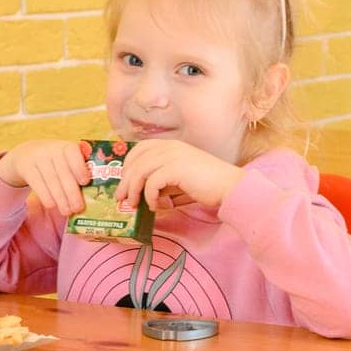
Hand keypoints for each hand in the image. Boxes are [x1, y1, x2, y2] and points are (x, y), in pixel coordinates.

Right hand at [0, 140, 92, 215]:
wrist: (27, 154)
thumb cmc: (55, 162)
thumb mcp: (66, 160)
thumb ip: (78, 171)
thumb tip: (90, 194)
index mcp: (66, 147)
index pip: (73, 152)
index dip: (79, 167)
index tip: (85, 182)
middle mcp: (52, 149)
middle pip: (63, 171)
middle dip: (71, 191)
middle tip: (78, 208)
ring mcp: (38, 158)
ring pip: (51, 179)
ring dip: (60, 198)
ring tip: (67, 212)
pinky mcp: (26, 167)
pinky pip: (37, 183)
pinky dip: (45, 195)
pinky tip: (51, 206)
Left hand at [116, 139, 241, 212]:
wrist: (228, 186)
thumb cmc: (206, 184)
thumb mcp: (179, 176)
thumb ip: (162, 177)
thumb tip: (142, 191)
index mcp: (170, 145)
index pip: (139, 149)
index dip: (127, 165)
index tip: (123, 181)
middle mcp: (169, 147)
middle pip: (135, 161)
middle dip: (125, 181)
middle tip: (121, 198)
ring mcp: (173, 156)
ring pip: (140, 171)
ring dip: (133, 190)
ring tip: (134, 204)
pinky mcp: (176, 169)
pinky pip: (152, 183)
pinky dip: (149, 196)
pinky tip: (155, 206)